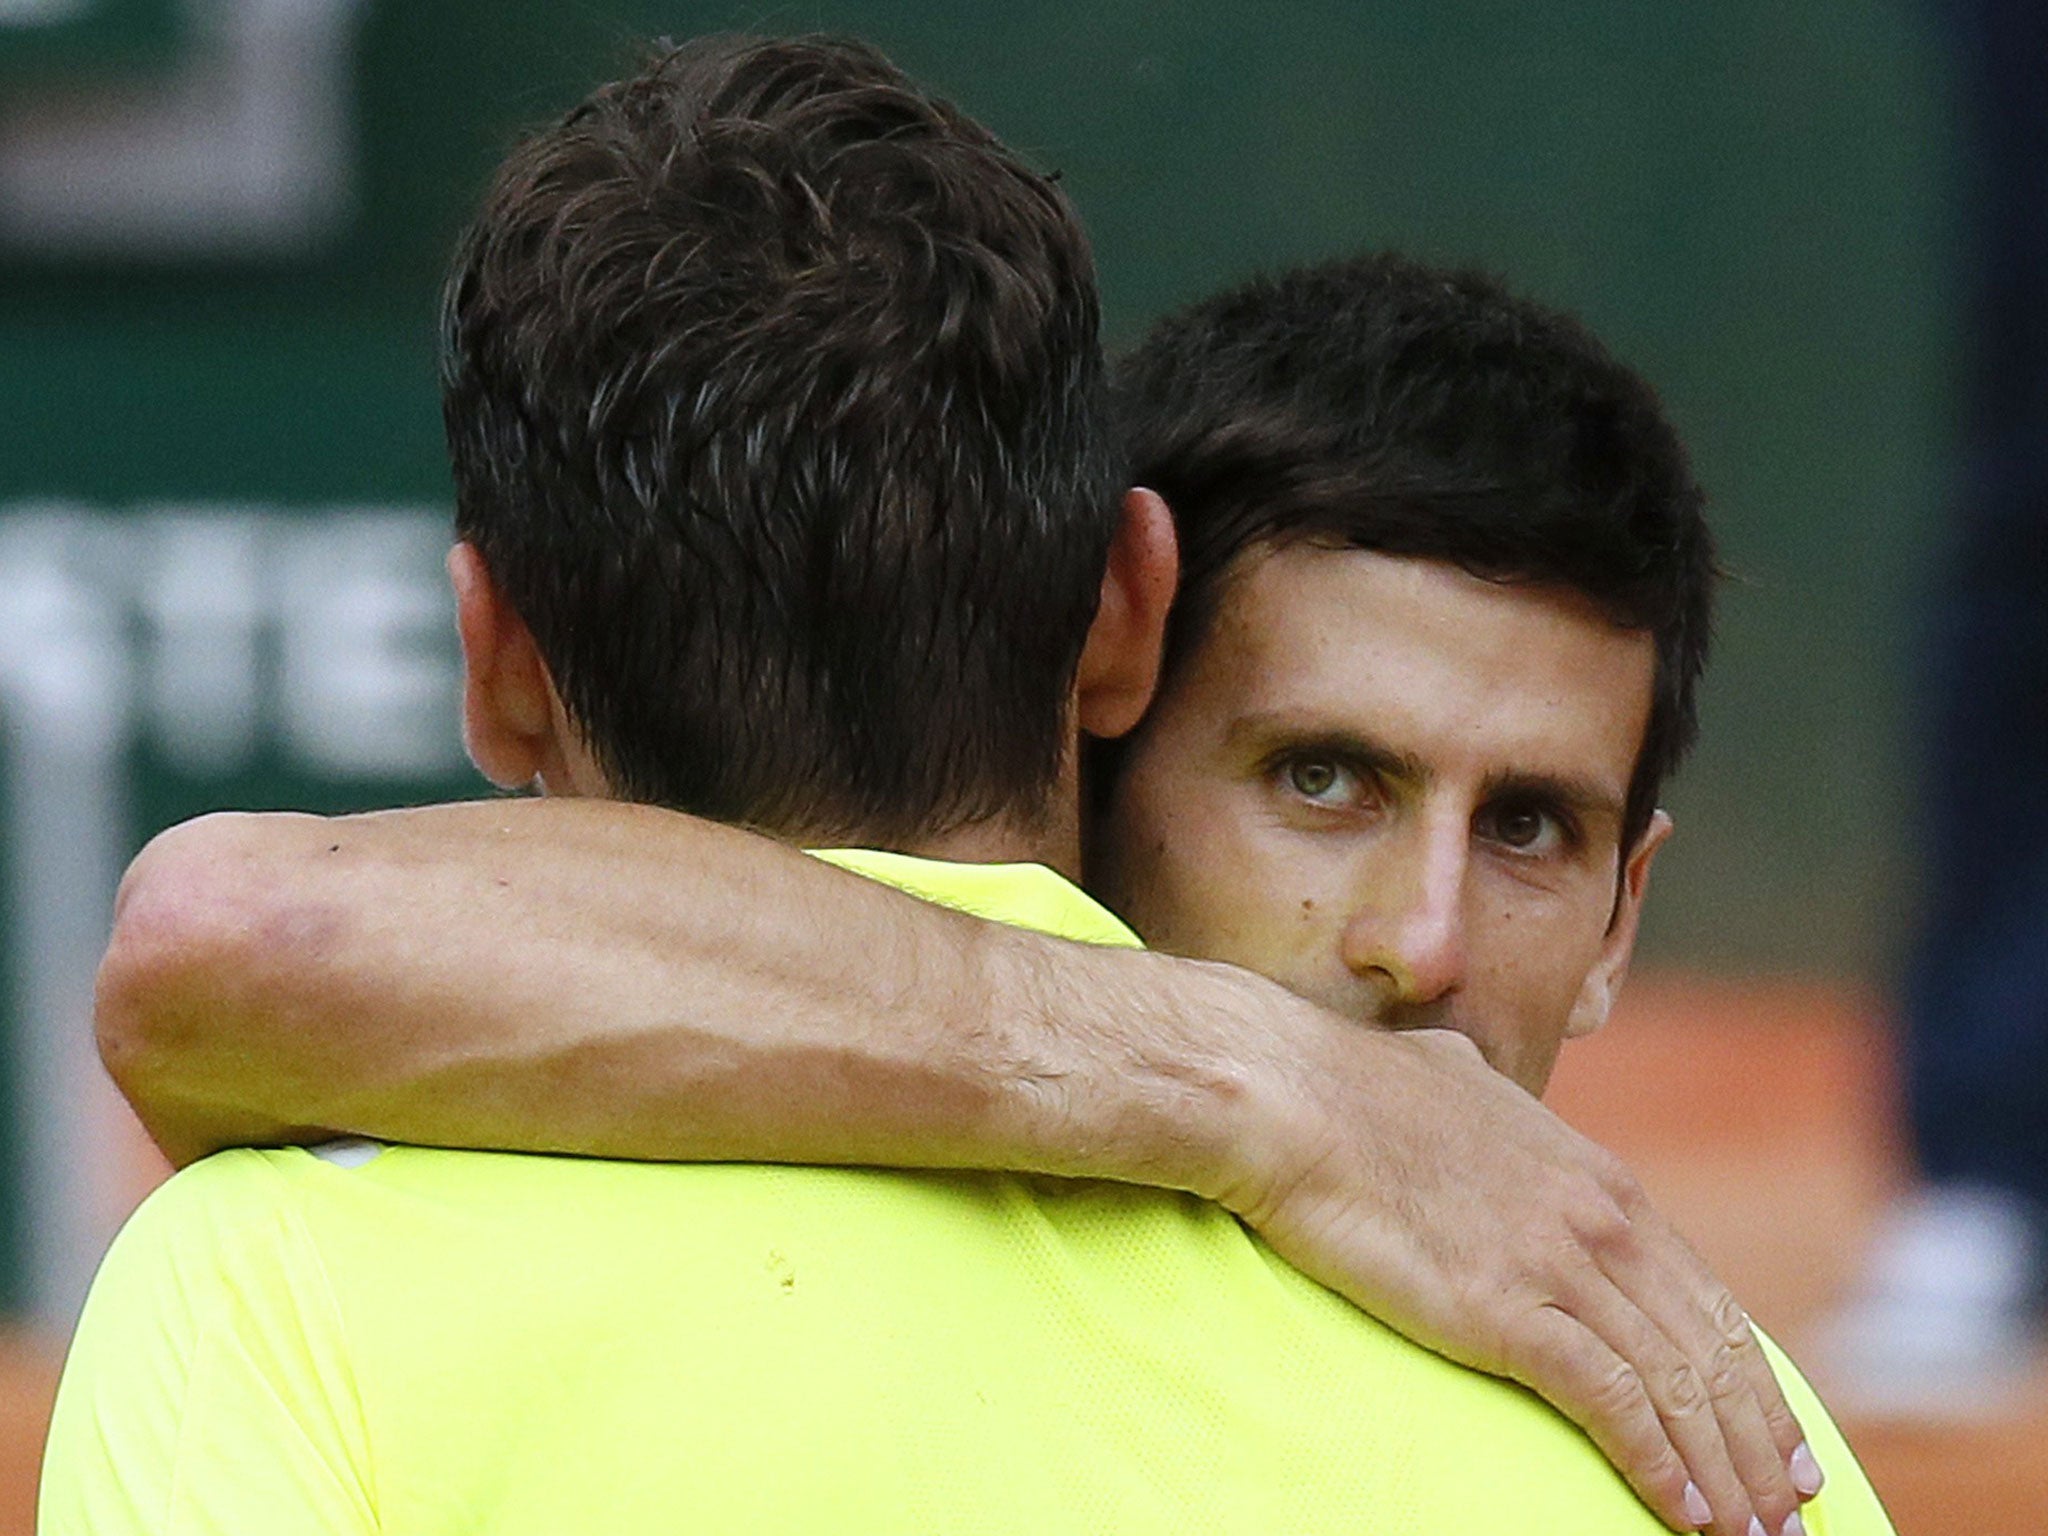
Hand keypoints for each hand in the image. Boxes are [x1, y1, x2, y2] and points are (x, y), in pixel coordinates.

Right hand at [1207, 1018, 1817, 1535]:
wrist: (1293, 1098)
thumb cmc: (1356, 1091)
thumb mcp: (1464, 1086)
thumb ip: (1501, 1112)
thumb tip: (1484, 1096)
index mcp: (1599, 1180)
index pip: (1706, 1300)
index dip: (1752, 1382)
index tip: (1780, 1443)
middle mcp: (1600, 1222)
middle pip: (1712, 1354)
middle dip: (1761, 1445)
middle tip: (1789, 1518)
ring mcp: (1558, 1265)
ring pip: (1677, 1387)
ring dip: (1725, 1473)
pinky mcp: (1506, 1309)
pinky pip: (1611, 1403)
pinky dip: (1658, 1464)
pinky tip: (1684, 1511)